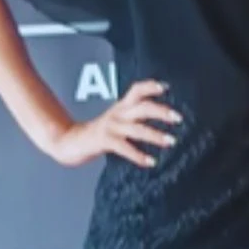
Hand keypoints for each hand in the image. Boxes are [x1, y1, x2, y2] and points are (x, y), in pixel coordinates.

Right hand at [47, 79, 182, 167]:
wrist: (70, 142)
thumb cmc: (97, 133)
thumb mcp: (116, 120)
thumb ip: (132, 117)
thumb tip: (157, 119)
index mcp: (120, 107)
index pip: (136, 90)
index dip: (150, 86)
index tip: (166, 88)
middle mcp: (117, 114)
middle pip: (142, 107)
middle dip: (162, 111)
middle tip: (178, 118)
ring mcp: (111, 127)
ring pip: (137, 128)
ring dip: (156, 135)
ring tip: (171, 141)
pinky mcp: (105, 141)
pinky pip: (125, 147)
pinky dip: (139, 155)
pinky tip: (150, 162)